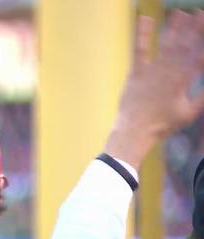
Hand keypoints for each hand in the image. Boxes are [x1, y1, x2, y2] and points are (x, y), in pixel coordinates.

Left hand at [105, 10, 203, 169]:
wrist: (135, 131)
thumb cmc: (163, 124)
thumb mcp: (189, 112)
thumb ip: (203, 96)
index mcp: (183, 82)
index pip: (198, 58)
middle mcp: (168, 73)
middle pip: (183, 47)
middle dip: (193, 30)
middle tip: (200, 13)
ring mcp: (151, 71)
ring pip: (164, 46)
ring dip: (173, 29)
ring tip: (180, 13)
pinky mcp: (136, 72)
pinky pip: (139, 50)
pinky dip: (141, 35)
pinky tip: (144, 19)